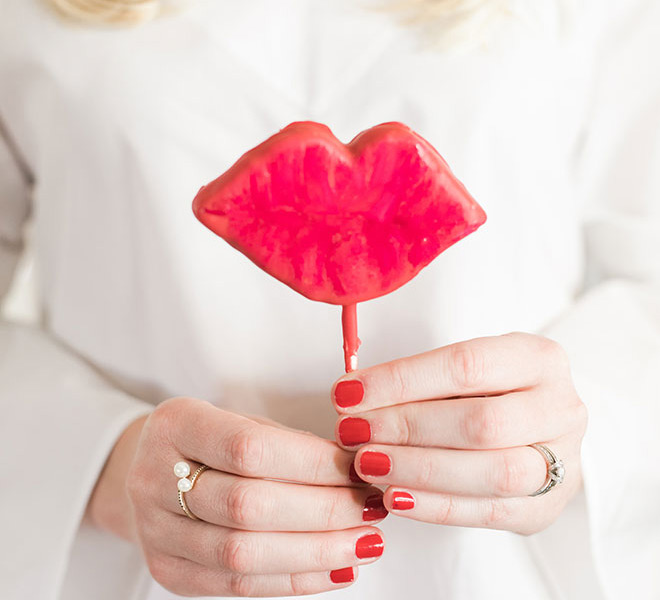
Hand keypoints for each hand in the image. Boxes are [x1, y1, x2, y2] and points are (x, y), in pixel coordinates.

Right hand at [87, 398, 387, 596]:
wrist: (151, 470)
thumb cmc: (211, 440)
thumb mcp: (242, 421)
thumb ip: (289, 445)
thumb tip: (357, 472)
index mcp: (176, 425)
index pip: (248, 448)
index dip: (311, 464)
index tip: (360, 471)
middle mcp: (154, 478)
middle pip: (247, 506)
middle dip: (323, 511)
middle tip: (373, 509)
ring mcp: (155, 531)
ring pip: (242, 554)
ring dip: (316, 552)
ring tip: (365, 544)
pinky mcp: (168, 571)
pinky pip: (236, 586)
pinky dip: (294, 581)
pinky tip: (336, 568)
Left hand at [331, 332, 587, 534]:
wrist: (533, 427)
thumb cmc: (485, 392)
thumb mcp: (461, 370)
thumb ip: (417, 381)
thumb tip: (352, 398)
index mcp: (539, 358)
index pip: (465, 365)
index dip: (401, 381)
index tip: (349, 393)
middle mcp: (562, 407)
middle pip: (481, 423)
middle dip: (406, 428)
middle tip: (353, 432)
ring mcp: (564, 461)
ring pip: (494, 472)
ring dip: (419, 470)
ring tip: (367, 464)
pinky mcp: (547, 507)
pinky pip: (491, 513)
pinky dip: (437, 507)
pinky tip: (395, 496)